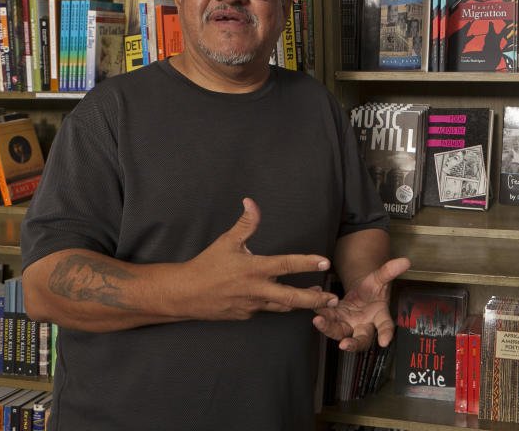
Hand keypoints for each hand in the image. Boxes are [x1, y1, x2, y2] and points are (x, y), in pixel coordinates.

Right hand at [176, 198, 339, 320]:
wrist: (184, 294)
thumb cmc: (207, 265)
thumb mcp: (226, 242)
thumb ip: (245, 224)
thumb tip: (251, 202)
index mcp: (254, 269)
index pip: (286, 265)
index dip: (308, 263)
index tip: (325, 263)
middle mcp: (256, 290)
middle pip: (292, 298)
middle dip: (316, 299)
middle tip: (334, 299)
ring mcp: (252, 306)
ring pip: (283, 307)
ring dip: (302, 303)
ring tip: (319, 298)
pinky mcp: (247, 315)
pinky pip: (267, 310)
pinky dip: (279, 305)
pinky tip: (286, 299)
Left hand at [312, 257, 410, 351]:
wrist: (361, 290)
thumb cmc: (373, 288)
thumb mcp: (381, 277)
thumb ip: (390, 270)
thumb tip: (405, 261)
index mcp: (379, 316)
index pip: (385, 326)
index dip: (386, 334)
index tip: (384, 341)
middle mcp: (364, 324)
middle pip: (360, 339)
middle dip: (352, 344)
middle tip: (344, 344)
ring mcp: (348, 324)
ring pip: (338, 332)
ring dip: (328, 328)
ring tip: (319, 320)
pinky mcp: (334, 319)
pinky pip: (325, 318)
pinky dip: (319, 310)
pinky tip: (314, 302)